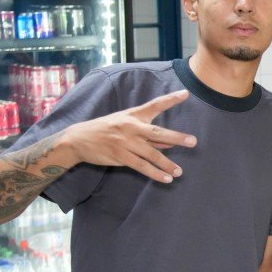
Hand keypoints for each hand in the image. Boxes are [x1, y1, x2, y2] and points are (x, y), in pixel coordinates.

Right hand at [63, 89, 195, 182]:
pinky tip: (166, 178)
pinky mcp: (120, 156)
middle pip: (157, 132)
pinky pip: (141, 166)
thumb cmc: (108, 130)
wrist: (79, 139)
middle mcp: (131, 127)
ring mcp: (125, 142)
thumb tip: (171, 142)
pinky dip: (154, 173)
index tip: (185, 93)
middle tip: (193, 141)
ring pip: (151, 153)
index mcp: (134, 115)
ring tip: (179, 172)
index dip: (170, 99)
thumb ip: (150, 134)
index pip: (155, 105)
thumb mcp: (127, 125)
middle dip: (176, 137)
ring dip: (166, 164)